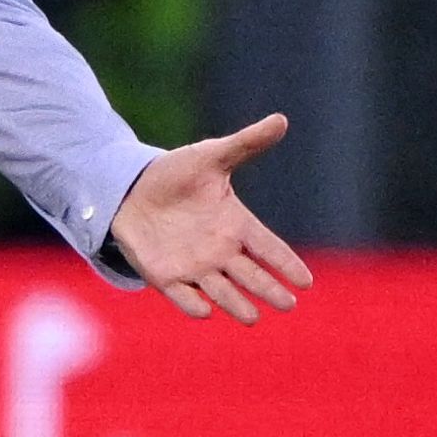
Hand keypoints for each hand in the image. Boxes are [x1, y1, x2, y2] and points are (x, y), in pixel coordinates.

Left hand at [109, 112, 311, 323]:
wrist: (130, 188)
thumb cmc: (175, 174)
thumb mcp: (210, 156)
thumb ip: (246, 143)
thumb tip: (282, 119)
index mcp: (237, 225)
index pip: (270, 247)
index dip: (287, 263)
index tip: (306, 281)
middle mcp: (221, 251)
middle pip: (252, 275)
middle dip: (269, 290)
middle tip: (288, 304)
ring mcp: (194, 266)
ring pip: (222, 291)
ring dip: (236, 304)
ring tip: (253, 317)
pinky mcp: (165, 275)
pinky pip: (182, 295)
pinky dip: (193, 304)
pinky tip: (204, 311)